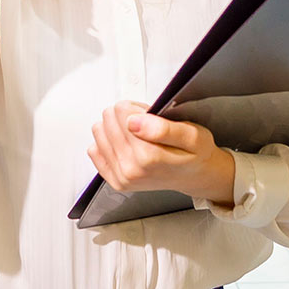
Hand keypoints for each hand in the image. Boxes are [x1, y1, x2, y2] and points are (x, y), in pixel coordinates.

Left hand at [88, 101, 234, 205]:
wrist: (195, 176)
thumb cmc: (194, 154)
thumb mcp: (192, 135)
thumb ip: (163, 128)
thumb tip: (132, 122)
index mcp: (148, 156)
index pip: (122, 112)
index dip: (136, 107)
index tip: (149, 115)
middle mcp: (131, 169)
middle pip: (108, 119)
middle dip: (126, 116)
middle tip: (146, 124)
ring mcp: (122, 177)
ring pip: (99, 131)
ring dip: (117, 127)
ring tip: (138, 134)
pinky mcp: (115, 181)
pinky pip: (94, 150)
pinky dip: (108, 142)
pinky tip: (126, 145)